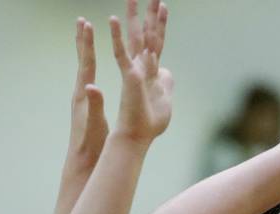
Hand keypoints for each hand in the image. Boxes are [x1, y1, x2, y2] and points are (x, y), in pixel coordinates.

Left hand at [66, 18, 107, 169]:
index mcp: (84, 95)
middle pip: (82, 60)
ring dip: (85, 50)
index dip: (88, 44)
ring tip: (85, 34)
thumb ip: (94, 104)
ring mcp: (83, 97)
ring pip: (84, 67)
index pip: (87, 63)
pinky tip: (91, 62)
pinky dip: (89, 64)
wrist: (83, 161)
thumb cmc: (90, 144)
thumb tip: (92, 87)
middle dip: (83, 40)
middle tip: (82, 21)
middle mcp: (81, 92)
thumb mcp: (95, 124)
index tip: (88, 25)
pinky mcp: (86, 103)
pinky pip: (88, 77)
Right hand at [110, 0, 172, 142]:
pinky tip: (113, 19)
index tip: (163, 6)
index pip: (156, 41)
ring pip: (135, 38)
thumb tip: (167, 71)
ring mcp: (134, 69)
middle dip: (149, 13)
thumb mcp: (164, 100)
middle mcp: (141, 65)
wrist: (137, 136)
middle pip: (146, 34)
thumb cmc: (148, 123)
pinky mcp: (129, 76)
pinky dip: (117, 37)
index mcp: (149, 70)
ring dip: (134, 16)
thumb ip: (165, 83)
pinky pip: (121, 53)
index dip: (160, 24)